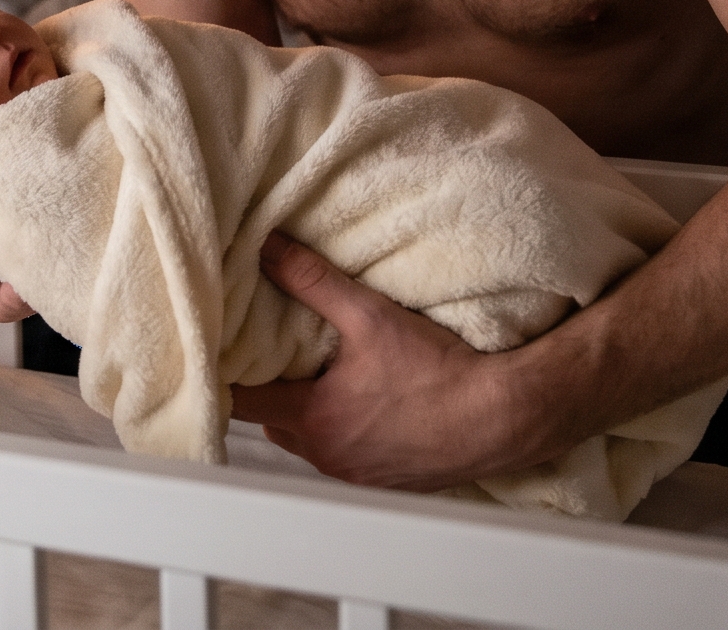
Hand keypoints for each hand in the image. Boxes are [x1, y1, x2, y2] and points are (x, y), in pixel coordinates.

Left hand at [229, 235, 556, 489]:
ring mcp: (356, 473)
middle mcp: (327, 455)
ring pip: (307, 442)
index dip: (229, 373)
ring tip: (322, 377)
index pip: (241, 402)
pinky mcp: (384, 480)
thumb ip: (312, 281)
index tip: (227, 350)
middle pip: (272, 423)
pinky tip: (363, 405)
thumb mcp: (369, 316)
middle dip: (269, 391)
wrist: (500, 418)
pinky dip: (340, 432)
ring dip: (307, 413)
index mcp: (313, 418)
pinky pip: (343, 456)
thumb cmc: (439, 374)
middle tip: (275, 356)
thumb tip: (269, 248)